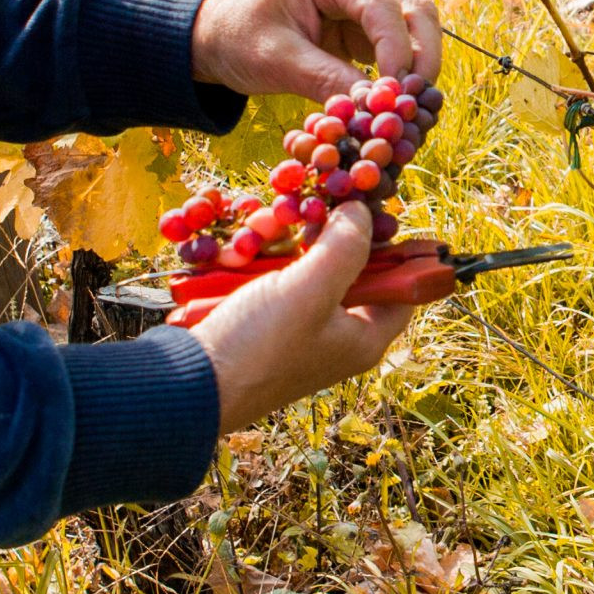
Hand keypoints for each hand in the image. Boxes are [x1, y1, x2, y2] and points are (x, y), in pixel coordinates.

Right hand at [190, 201, 412, 429]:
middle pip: (350, 269)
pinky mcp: (266, 318)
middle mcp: (336, 333)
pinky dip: (263, 256)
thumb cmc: (260, 345)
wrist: (191, 382)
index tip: (375, 214)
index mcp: (363, 337)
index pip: (402, 289)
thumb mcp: (310, 291)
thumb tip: (363, 211)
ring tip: (264, 230)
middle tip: (308, 216)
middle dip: (326, 236)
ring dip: (287, 242)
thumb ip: (345, 248)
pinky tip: (244, 248)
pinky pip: (276, 275)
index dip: (395, 250)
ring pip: (308, 265)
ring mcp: (299, 325)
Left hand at [191, 0, 440, 104]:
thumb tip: (374, 109)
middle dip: (422, 55)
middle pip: (412, 7)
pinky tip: (399, 106)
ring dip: (419, 68)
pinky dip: (404, 77)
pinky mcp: (366, 26)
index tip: (393, 92)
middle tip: (416, 102)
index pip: (378, 1)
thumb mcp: (276, 61)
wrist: (219, 40)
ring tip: (410, 109)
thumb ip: (325, 80)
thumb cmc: (240, 39)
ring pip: (415, 27)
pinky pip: (400, 48)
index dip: (395, 46)